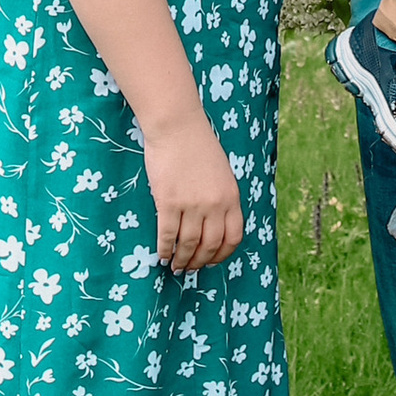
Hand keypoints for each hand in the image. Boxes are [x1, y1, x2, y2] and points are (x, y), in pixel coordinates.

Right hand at [142, 112, 242, 271]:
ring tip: (176, 266)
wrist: (177, 127)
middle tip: (190, 268)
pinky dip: (165, 249)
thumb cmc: (198, 146)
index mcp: (231, 198)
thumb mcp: (222, 174)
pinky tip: (162, 255)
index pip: (233, 238)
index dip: (222, 255)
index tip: (212, 261)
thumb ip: (221, 198)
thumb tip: (213, 224)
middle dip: (200, 262)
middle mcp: (215, 205)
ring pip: (188, 244)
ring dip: (182, 260)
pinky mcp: (169, 202)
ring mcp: (192, 205)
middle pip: (210, 245)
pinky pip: (167, 234)